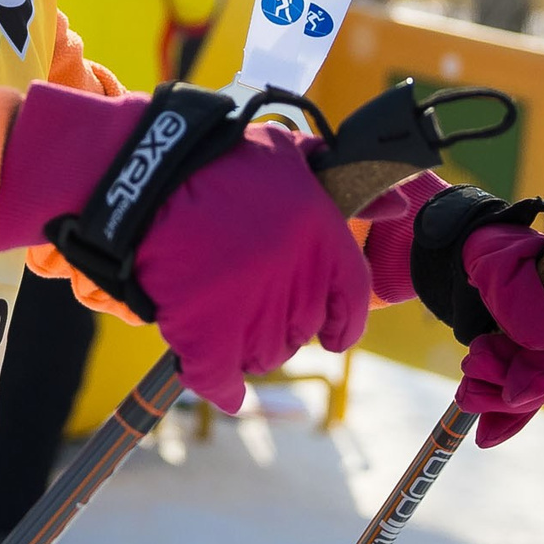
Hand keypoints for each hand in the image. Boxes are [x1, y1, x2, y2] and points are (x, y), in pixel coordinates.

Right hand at [0, 84, 370, 410]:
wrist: (144, 176)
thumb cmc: (215, 159)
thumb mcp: (288, 154)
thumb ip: (343, 182)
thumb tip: (398, 204)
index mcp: (322, 237)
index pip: (353, 297)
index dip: (344, 321)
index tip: (334, 335)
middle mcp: (296, 279)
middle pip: (304, 329)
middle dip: (287, 323)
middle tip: (256, 304)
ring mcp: (251, 311)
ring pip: (267, 355)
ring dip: (252, 346)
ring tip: (229, 323)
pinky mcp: (206, 335)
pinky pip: (222, 380)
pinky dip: (223, 387)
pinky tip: (225, 389)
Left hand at [452, 219, 543, 446]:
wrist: (462, 254)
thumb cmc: (488, 249)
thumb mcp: (501, 266)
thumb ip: (520, 298)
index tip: (517, 392)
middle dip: (514, 387)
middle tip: (473, 382)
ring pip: (535, 388)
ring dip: (497, 397)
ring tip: (466, 386)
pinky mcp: (529, 362)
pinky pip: (524, 397)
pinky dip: (504, 416)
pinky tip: (486, 434)